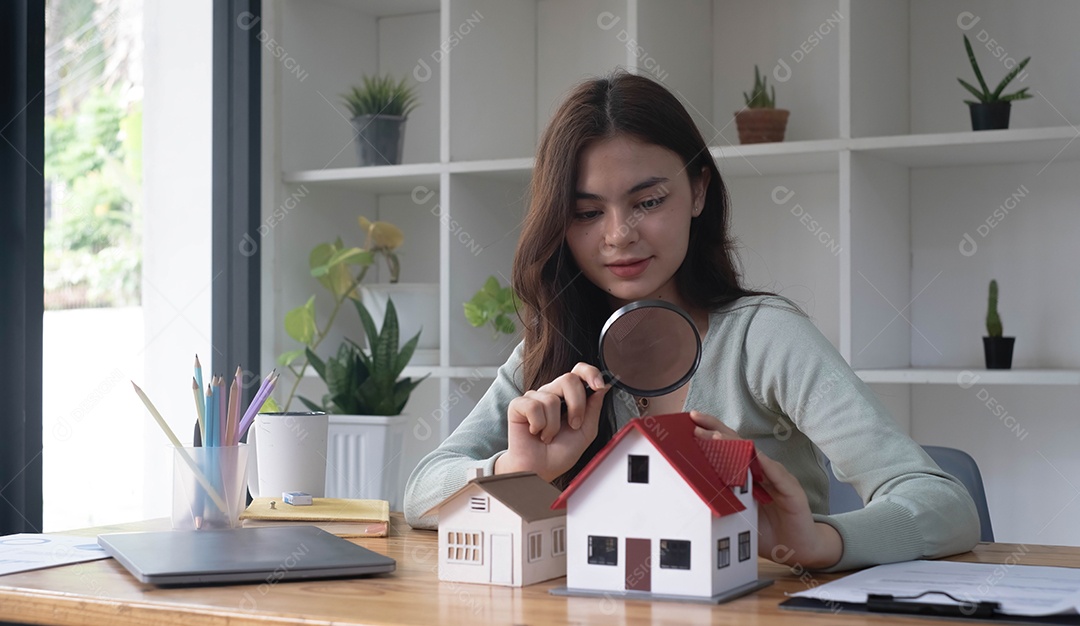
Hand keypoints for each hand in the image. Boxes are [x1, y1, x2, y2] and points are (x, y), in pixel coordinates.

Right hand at [496, 363, 609, 482]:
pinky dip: (538, 424)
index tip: (599, 385)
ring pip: (551, 398)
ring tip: (549, 435)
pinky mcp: (518, 405)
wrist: (540, 469)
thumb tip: (602, 388)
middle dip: (577, 405)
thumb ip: (594, 409)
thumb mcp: (586, 432)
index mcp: (569, 397)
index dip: (590, 373)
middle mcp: (551, 394)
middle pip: (568, 379)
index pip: (578, 372)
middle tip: (574, 425)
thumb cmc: (559, 453)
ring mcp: (534, 398)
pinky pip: (533, 406)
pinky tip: (535, 432)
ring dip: (554, 425)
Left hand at [689, 411, 841, 569]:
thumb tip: (691, 498)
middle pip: (738, 444)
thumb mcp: (738, 516)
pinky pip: (775, 474)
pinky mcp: (791, 490)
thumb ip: (722, 504)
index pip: (729, 448)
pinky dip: (762, 464)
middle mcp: (763, 471)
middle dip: (716, 430)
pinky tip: (751, 456)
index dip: (711, 433)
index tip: (691, 421)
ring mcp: (778, 478)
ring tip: (715, 436)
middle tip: (695, 419)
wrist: (798, 549)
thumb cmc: (767, 531)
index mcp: (749, 474)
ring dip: (735, 445)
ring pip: (754, 456)